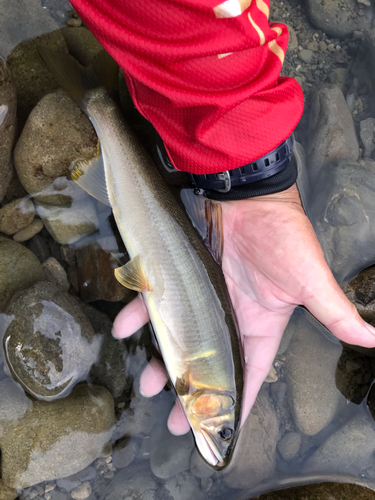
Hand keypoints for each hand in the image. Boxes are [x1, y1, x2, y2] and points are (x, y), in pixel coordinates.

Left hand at [112, 183, 374, 434]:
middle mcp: (227, 317)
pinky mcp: (177, 277)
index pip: (248, 374)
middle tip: (172, 421)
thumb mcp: (310, 279)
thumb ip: (334, 312)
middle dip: (190, 392)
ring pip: (176, 339)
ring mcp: (199, 298)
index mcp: (259, 326)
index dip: (236, 404)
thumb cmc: (283, 236)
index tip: (219, 434)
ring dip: (160, 360)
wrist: (250, 193)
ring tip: (146, 383)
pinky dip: (136, 314)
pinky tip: (123, 327)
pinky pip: (152, 300)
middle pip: (206, 364)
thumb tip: (374, 339)